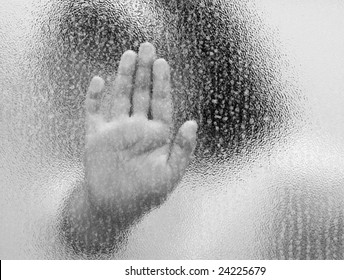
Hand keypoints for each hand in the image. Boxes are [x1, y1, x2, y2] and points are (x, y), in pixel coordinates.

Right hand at [84, 42, 196, 210]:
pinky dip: (94, 97)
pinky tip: (99, 81)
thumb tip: (192, 123)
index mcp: (157, 134)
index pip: (161, 102)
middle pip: (141, 93)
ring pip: (120, 97)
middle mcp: (137, 128)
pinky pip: (93, 112)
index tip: (162, 62)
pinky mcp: (96, 137)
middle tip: (147, 46)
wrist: (115, 208)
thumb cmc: (147, 194)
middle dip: (144, 71)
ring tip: (129, 54)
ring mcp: (116, 130)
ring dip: (123, 76)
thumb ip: (183, 149)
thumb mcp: (171, 174)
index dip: (162, 82)